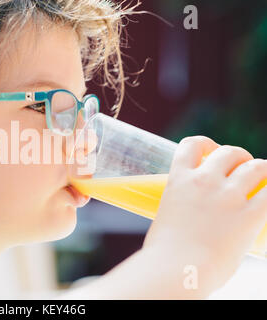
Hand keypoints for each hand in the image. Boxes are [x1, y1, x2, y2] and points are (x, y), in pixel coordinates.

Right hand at [143, 136, 266, 289]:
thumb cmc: (165, 253)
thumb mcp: (167, 217)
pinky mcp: (249, 215)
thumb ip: (183, 209)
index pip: (192, 144)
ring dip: (259, 170)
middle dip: (238, 157)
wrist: (175, 270)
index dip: (205, 143)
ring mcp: (228, 196)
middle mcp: (204, 181)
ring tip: (260, 180)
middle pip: (229, 152)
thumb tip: (196, 218)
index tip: (210, 152)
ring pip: (256, 166)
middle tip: (240, 170)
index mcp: (179, 179)